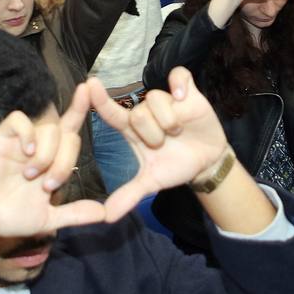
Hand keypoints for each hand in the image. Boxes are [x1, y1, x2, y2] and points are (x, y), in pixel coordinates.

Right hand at [0, 85, 104, 236]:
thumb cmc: (10, 217)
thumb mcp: (48, 219)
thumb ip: (75, 214)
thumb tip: (104, 213)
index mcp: (52, 162)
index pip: (71, 131)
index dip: (80, 109)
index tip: (89, 90)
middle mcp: (40, 148)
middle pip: (67, 134)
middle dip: (64, 162)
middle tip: (47, 186)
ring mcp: (21, 143)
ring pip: (48, 129)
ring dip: (46, 155)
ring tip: (30, 176)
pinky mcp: (1, 140)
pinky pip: (19, 121)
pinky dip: (27, 133)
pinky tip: (25, 152)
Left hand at [94, 69, 236, 221]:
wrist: (205, 162)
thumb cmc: (174, 166)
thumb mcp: (151, 182)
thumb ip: (129, 195)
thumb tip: (107, 217)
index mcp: (132, 130)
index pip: (111, 112)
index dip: (100, 100)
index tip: (88, 85)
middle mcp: (146, 112)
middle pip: (138, 112)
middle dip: (152, 133)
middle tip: (164, 143)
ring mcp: (167, 100)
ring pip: (156, 99)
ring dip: (169, 119)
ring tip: (178, 131)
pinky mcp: (187, 92)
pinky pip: (179, 76)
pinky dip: (180, 85)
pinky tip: (183, 97)